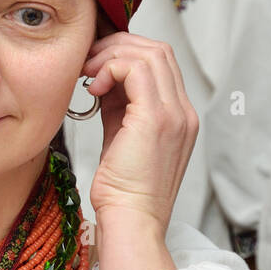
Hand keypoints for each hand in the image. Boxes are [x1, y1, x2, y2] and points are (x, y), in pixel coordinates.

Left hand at [82, 33, 198, 235]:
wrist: (131, 222)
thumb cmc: (122, 192)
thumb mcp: (120, 138)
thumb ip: (118, 106)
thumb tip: (103, 79)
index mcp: (178, 118)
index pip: (161, 64)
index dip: (126, 54)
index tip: (96, 64)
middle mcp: (183, 113)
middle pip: (159, 51)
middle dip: (118, 47)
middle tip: (88, 61)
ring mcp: (174, 114)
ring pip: (150, 53)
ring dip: (112, 55)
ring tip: (87, 73)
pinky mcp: (156, 119)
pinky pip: (136, 69)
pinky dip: (111, 68)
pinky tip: (93, 87)